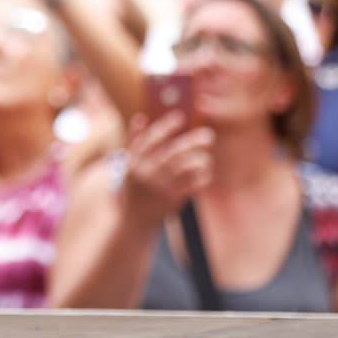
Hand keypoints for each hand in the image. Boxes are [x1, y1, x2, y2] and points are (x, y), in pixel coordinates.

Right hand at [120, 112, 215, 226]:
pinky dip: (202, 177)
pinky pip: (192, 185)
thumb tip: (141, 117)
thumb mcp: (129, 165)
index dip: (166, 126)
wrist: (134, 221)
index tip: (181, 117)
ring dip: (200, 160)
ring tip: (207, 157)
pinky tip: (206, 173)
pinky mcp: (172, 200)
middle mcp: (146, 173)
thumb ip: (134, 141)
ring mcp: (159, 187)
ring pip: (185, 168)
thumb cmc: (134, 188)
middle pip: (173, 153)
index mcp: (134, 162)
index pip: (151, 139)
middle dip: (193, 142)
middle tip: (209, 135)